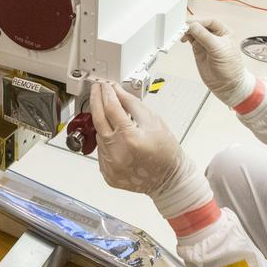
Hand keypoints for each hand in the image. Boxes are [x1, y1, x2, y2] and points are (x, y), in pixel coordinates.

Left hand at [90, 83, 211, 219]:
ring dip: (102, 122)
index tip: (105, 86)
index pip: (112, 108)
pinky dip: (106, 141)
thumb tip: (117, 91)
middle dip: (96, 101)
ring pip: (99, 135)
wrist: (169, 181)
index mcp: (131, 139)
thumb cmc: (166, 153)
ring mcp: (111, 166)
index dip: (107, 93)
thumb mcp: (154, 121)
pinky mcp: (108, 173)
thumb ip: (132, 104)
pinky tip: (116, 138)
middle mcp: (118, 154)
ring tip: (112, 116)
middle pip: (98, 120)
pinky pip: (101, 150)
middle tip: (97, 90)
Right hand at [184, 19, 254, 107]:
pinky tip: (182, 38)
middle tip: (183, 27)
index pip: (210, 21)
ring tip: (181, 33)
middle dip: (191, 25)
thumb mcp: (219, 49)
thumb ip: (205, 37)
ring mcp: (205, 42)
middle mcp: (214, 35)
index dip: (200, 20)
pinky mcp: (198, 49)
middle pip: (200, 24)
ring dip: (186, 30)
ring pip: (194, 31)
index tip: (190, 23)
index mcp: (224, 32)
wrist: (227, 85)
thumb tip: (193, 26)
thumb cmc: (231, 68)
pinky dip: (185, 37)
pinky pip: (190, 39)